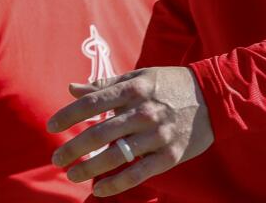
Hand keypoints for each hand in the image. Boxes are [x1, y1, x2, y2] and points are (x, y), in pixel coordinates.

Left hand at [48, 66, 213, 196]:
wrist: (213, 97)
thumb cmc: (170, 85)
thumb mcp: (140, 76)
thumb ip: (105, 85)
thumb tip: (71, 88)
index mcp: (135, 89)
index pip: (93, 102)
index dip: (69, 115)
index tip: (52, 127)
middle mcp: (144, 111)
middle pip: (99, 132)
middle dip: (73, 148)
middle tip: (57, 159)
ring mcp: (157, 135)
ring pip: (115, 155)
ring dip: (89, 168)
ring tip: (73, 175)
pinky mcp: (169, 155)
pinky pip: (138, 173)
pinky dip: (116, 183)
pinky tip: (99, 188)